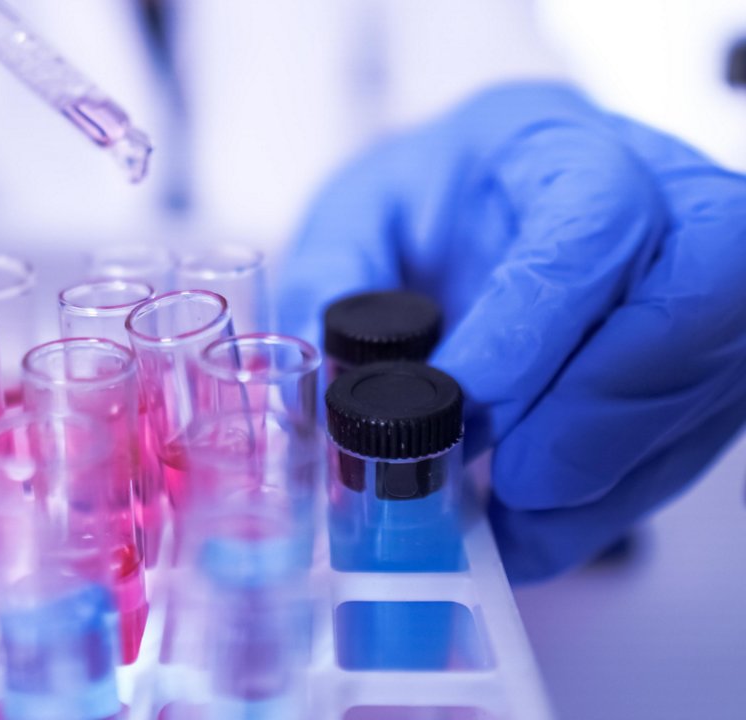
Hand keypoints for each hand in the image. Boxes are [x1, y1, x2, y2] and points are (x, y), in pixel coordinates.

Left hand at [278, 83, 745, 581]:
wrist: (501, 203)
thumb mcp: (362, 212)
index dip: (535, 322)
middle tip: (503, 489)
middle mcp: (665, 207)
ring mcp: (700, 289)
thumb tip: (320, 379)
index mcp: (563, 150)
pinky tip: (531, 530)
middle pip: (687, 305)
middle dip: (590, 417)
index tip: (462, 401)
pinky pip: (683, 443)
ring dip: (598, 479)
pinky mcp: (707, 364)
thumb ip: (335, 277)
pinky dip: (603, 504)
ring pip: (696, 387)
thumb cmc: (435, 200)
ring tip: (504, 527)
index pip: (593, 220)